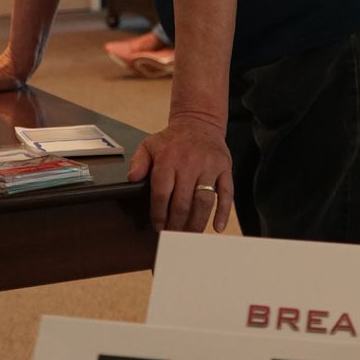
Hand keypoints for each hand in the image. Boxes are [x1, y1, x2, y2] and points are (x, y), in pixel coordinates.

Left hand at [127, 116, 232, 232]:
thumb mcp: (149, 145)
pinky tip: (217, 227)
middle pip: (183, 202)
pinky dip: (222, 212)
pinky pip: (226, 193)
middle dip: (177, 224)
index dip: (159, 214)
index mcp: (168, 159)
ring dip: (196, 223)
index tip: (159, 227)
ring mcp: (209, 167)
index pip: (162, 193)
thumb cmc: (172, 140)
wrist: (199, 123)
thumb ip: (138, 162)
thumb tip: (132, 178)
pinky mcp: (224, 169)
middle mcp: (189, 163)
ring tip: (190, 235)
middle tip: (173, 236)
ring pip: (203, 201)